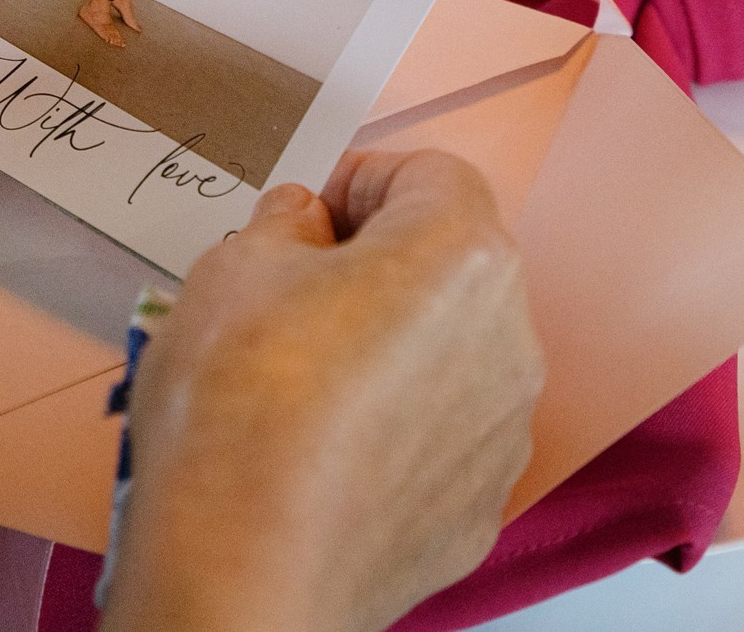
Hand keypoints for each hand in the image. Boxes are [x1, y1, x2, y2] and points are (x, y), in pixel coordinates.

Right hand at [100, 152, 542, 631]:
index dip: (359, 179)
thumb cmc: (240, 404)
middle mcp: (509, 339)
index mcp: (460, 257)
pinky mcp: (479, 508)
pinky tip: (323, 448)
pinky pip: (441, 435)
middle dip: (378, 263)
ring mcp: (503, 433)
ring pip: (450, 353)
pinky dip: (395, 425)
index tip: (306, 215)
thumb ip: (285, 223)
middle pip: (450, 265)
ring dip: (390, 344)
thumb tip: (306, 225)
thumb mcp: (234, 265)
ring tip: (299, 380)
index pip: (430, 174)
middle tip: (289, 293)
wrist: (245, 569)